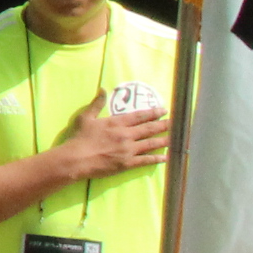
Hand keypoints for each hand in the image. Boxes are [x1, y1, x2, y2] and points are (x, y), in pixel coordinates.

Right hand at [56, 96, 170, 179]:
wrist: (76, 159)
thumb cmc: (79, 138)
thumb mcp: (86, 117)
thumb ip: (97, 103)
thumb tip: (102, 89)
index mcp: (117, 123)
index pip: (139, 116)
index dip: (153, 112)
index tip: (164, 110)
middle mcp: (126, 135)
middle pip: (149, 129)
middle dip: (163, 125)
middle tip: (175, 122)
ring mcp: (128, 150)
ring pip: (150, 144)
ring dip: (164, 140)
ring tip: (175, 137)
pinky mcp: (127, 163)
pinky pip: (145, 160)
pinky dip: (156, 158)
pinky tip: (165, 157)